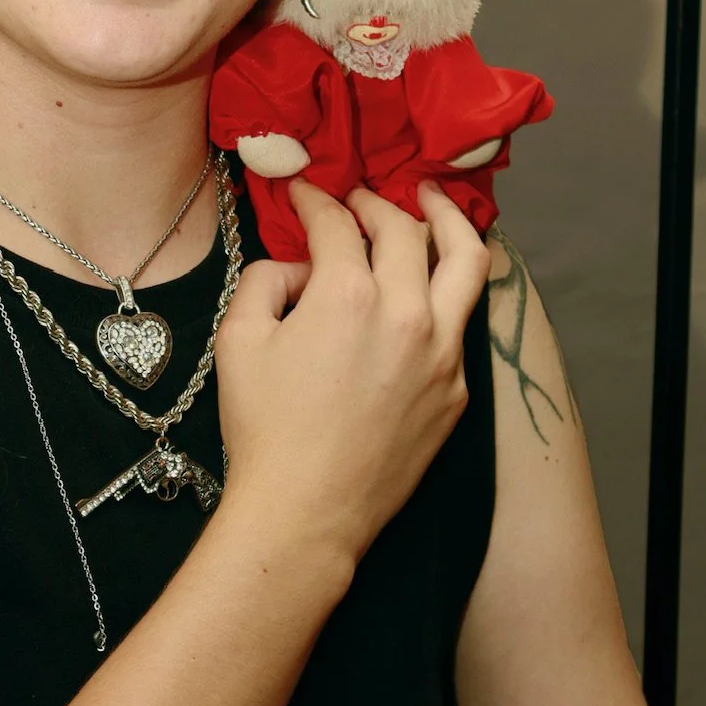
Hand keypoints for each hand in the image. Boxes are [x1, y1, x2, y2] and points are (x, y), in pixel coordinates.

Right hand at [214, 180, 489, 566]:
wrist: (306, 511)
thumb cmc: (265, 430)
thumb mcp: (239, 340)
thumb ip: (265, 281)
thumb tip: (297, 270)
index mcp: (348, 294)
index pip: (338, 223)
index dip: (316, 200)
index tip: (305, 195)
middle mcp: (407, 313)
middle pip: (405, 229)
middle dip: (376, 203)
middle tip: (358, 200)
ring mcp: (441, 353)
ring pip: (467, 262)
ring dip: (448, 222)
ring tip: (433, 204)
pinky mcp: (455, 390)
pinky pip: (460, 322)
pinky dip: (445, 292)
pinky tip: (428, 289)